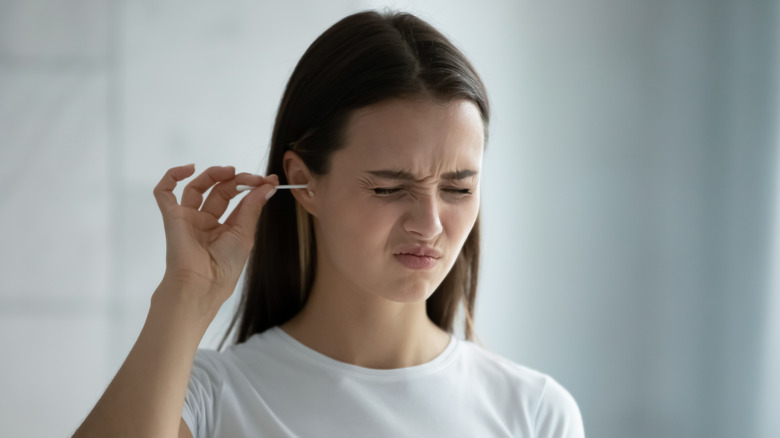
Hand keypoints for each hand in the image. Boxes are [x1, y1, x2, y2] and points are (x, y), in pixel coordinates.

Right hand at [152, 164, 277, 310]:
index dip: (252, 188)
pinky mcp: (172, 217)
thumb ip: (252, 208)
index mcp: (226, 230)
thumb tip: (267, 186)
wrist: (200, 285)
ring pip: (197, 187)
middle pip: (220, 191)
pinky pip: (164, 193)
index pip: (238, 201)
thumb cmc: (224, 268)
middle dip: (237, 180)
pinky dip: (172, 176)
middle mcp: (206, 223)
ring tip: (229, 171)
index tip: (269, 180)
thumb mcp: (245, 235)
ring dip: (213, 174)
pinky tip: (188, 168)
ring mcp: (188, 219)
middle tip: (252, 178)